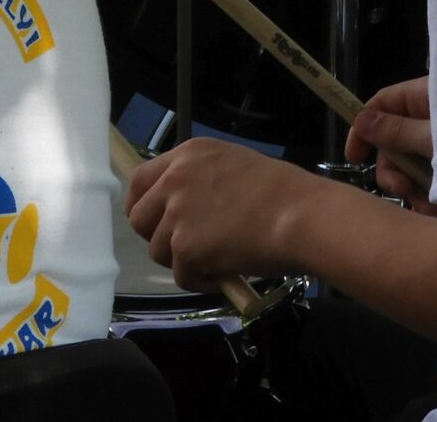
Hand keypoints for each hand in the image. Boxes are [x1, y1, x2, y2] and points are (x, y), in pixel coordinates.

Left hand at [126, 139, 314, 287]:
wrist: (298, 215)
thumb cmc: (281, 192)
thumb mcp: (232, 166)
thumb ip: (201, 180)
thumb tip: (186, 207)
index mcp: (187, 155)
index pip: (140, 180)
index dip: (143, 205)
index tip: (153, 221)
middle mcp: (174, 180)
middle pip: (138, 218)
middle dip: (157, 237)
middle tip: (184, 248)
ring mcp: (177, 215)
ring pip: (157, 251)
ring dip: (182, 261)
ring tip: (214, 261)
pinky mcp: (185, 248)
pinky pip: (180, 275)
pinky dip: (199, 281)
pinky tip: (223, 276)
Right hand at [347, 76, 436, 211]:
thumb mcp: (434, 136)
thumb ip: (397, 131)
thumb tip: (359, 121)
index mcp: (424, 97)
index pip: (383, 104)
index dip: (364, 129)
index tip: (354, 159)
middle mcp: (430, 115)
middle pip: (395, 140)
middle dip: (394, 171)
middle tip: (403, 191)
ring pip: (411, 162)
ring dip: (412, 188)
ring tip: (426, 209)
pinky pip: (431, 175)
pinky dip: (429, 193)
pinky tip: (434, 210)